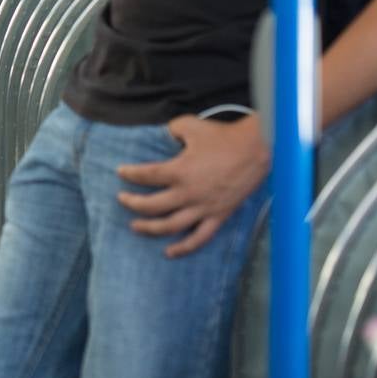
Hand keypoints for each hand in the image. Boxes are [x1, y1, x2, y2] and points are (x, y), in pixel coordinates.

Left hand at [116, 114, 269, 257]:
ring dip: (149, 228)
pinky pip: (199, 238)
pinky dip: (183, 248)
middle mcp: (188, 193)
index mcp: (179, 171)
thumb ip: (170, 129)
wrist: (256, 150)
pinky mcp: (218, 216)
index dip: (129, 174)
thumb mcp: (190, 125)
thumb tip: (162, 134)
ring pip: (170, 226)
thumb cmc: (222, 136)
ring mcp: (203, 208)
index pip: (145, 176)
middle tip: (122, 200)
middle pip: (151, 205)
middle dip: (132, 204)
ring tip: (135, 226)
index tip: (120, 172)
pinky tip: (169, 252)